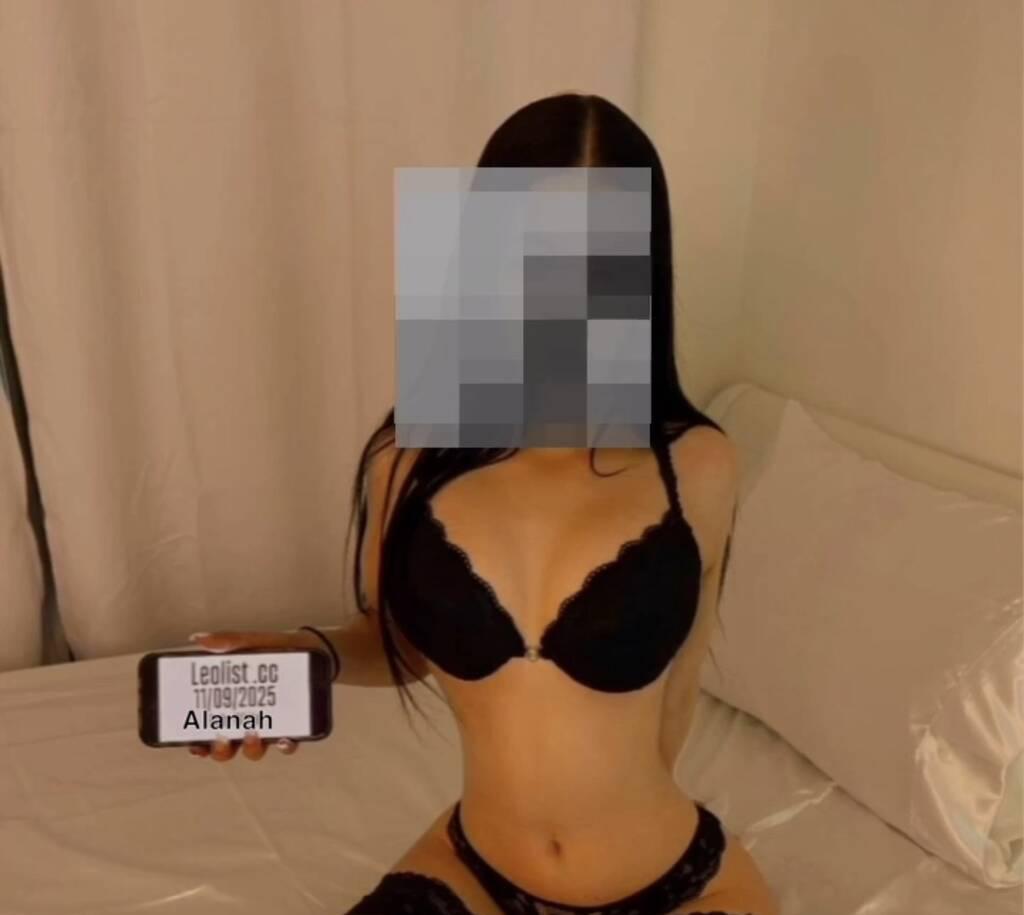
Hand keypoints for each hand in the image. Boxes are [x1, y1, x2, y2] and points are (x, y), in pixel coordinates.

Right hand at [184, 628, 319, 760]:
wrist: (312, 646)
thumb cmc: (274, 647)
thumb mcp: (251, 642)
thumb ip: (228, 642)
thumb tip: (198, 638)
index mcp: (230, 704)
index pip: (207, 730)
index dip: (198, 744)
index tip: (194, 744)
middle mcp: (247, 720)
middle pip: (227, 748)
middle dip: (220, 751)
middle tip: (222, 739)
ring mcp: (270, 725)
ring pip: (254, 750)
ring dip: (250, 749)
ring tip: (253, 734)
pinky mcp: (295, 726)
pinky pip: (288, 743)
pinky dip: (285, 745)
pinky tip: (283, 739)